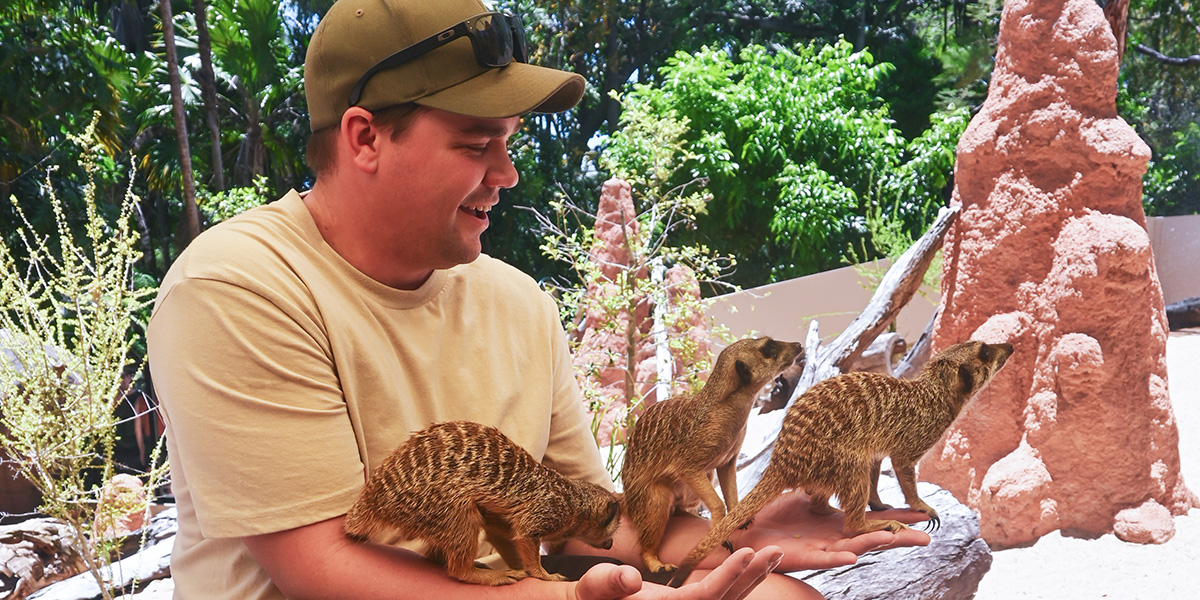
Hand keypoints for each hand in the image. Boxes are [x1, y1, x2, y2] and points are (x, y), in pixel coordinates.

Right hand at [571, 546, 782, 599]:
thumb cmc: (591, 597)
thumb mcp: (593, 587)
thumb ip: (608, 583)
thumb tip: (629, 578)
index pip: (706, 597)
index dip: (729, 577)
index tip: (748, 553)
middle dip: (752, 576)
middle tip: (775, 551)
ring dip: (751, 578)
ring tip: (771, 555)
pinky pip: (718, 598)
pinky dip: (737, 583)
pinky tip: (751, 569)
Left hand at [731, 491, 930, 571]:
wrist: (745, 536)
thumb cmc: (773, 517)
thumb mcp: (804, 496)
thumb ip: (826, 487)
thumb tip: (845, 467)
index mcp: (837, 523)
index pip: (874, 519)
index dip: (897, 516)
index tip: (923, 511)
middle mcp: (834, 538)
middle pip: (873, 537)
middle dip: (899, 536)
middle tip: (927, 535)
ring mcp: (820, 550)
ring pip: (853, 548)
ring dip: (875, 545)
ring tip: (897, 540)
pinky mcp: (801, 558)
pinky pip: (821, 558)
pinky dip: (837, 558)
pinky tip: (853, 556)